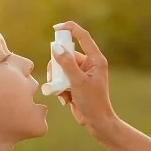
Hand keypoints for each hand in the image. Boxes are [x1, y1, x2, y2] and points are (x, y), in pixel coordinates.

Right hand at [43, 22, 119, 136]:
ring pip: (61, 67)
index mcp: (96, 60)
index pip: (83, 37)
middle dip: (57, 66)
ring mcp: (82, 74)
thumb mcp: (78, 82)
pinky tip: (65, 99)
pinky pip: (61, 78)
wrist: (96, 122)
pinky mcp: (76, 83)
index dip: (70, 29)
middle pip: (66, 54)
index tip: (56, 28)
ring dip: (57, 79)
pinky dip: (59, 88)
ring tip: (61, 92)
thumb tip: (55, 48)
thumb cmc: (92, 102)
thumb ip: (66, 64)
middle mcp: (89, 64)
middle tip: (54, 76)